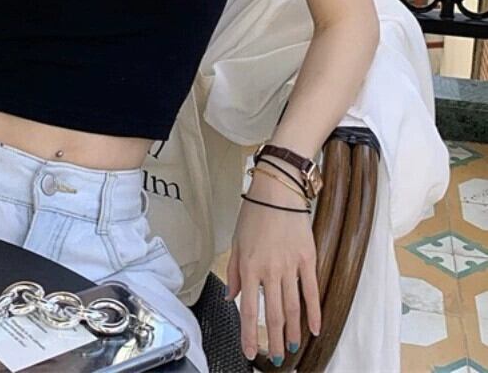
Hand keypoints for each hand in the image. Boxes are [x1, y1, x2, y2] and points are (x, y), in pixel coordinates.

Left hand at [225, 166, 321, 364]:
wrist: (277, 190)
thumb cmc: (254, 213)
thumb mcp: (237, 242)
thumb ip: (235, 272)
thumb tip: (231, 296)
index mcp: (249, 267)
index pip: (249, 310)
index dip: (250, 334)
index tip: (250, 352)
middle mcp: (270, 270)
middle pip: (274, 314)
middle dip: (276, 340)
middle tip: (278, 358)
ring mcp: (290, 266)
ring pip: (293, 307)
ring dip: (293, 331)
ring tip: (293, 348)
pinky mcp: (307, 259)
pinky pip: (311, 290)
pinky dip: (313, 312)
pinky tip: (315, 328)